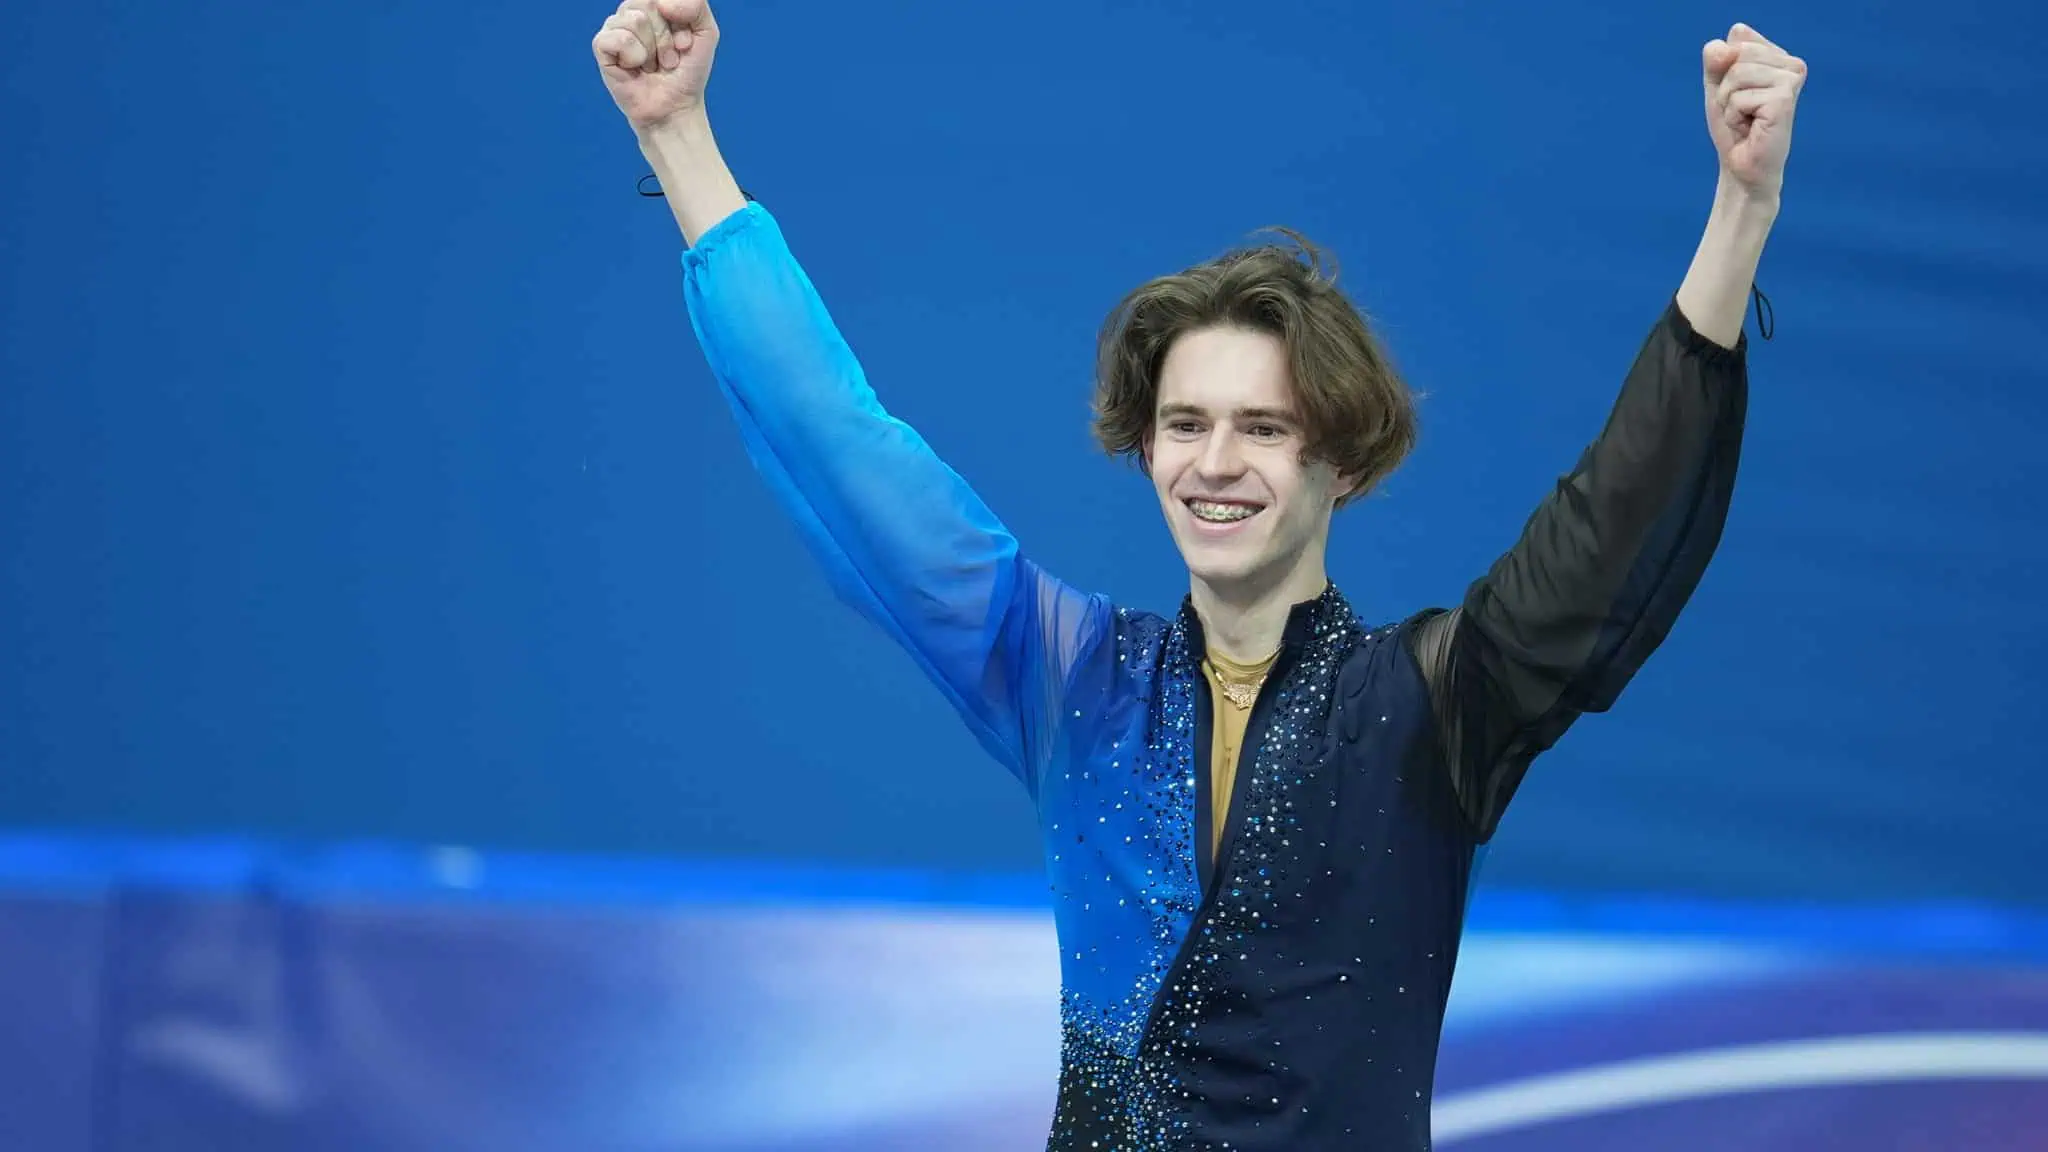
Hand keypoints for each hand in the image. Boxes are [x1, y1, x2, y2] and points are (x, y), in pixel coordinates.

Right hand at [593, 0, 718, 133]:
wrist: (675, 107)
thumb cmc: (688, 71)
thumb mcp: (706, 32)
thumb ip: (696, 5)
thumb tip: (661, 3)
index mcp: (655, 3)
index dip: (680, 21)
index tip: (685, 44)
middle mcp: (633, 10)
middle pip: (649, 4)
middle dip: (666, 37)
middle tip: (668, 58)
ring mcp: (615, 26)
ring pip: (635, 20)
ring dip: (652, 49)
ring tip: (652, 65)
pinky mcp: (601, 45)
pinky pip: (618, 38)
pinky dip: (634, 56)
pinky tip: (634, 68)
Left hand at [1702, 24, 1806, 199]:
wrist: (1742, 166)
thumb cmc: (1734, 127)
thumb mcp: (1717, 86)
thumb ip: (1715, 60)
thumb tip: (1724, 49)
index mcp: (1778, 55)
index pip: (1737, 36)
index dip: (1723, 70)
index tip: (1737, 93)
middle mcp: (1792, 64)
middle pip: (1735, 54)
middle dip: (1725, 88)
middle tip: (1740, 110)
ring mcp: (1791, 80)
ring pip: (1736, 74)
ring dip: (1729, 103)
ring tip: (1745, 120)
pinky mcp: (1785, 99)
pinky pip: (1739, 98)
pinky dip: (1734, 117)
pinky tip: (1750, 128)